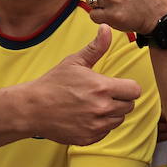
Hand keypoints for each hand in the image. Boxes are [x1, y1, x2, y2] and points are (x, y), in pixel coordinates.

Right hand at [25, 24, 141, 145]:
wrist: (32, 108)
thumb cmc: (53, 83)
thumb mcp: (74, 62)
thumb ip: (96, 47)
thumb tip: (107, 27)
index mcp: (102, 87)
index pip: (135, 90)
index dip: (128, 87)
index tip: (117, 85)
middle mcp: (102, 108)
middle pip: (129, 105)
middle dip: (120, 99)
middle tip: (102, 95)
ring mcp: (95, 126)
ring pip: (119, 119)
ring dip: (112, 113)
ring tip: (93, 105)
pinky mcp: (88, 138)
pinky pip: (106, 132)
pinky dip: (100, 126)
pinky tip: (86, 117)